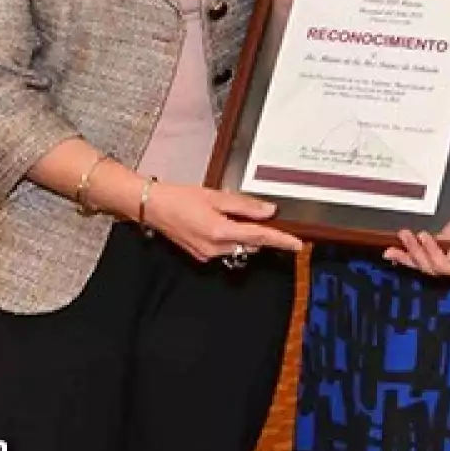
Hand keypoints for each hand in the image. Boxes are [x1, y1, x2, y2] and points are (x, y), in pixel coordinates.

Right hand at [145, 184, 302, 262]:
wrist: (152, 207)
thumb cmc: (179, 198)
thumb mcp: (216, 196)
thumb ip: (245, 205)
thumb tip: (269, 211)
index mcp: (220, 231)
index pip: (259, 237)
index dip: (280, 240)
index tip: (297, 244)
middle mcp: (215, 248)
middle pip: (250, 243)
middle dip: (261, 233)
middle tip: (264, 216)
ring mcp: (207, 254)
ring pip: (238, 246)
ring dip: (244, 234)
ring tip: (234, 214)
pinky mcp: (200, 254)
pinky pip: (224, 248)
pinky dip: (230, 237)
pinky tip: (221, 222)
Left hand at [383, 195, 449, 280]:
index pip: (446, 267)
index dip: (432, 253)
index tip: (424, 235)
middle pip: (431, 267)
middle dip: (416, 252)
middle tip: (406, 233)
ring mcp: (447, 261)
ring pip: (423, 265)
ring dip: (407, 255)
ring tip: (394, 245)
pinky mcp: (440, 252)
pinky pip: (421, 259)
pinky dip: (405, 258)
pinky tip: (392, 254)